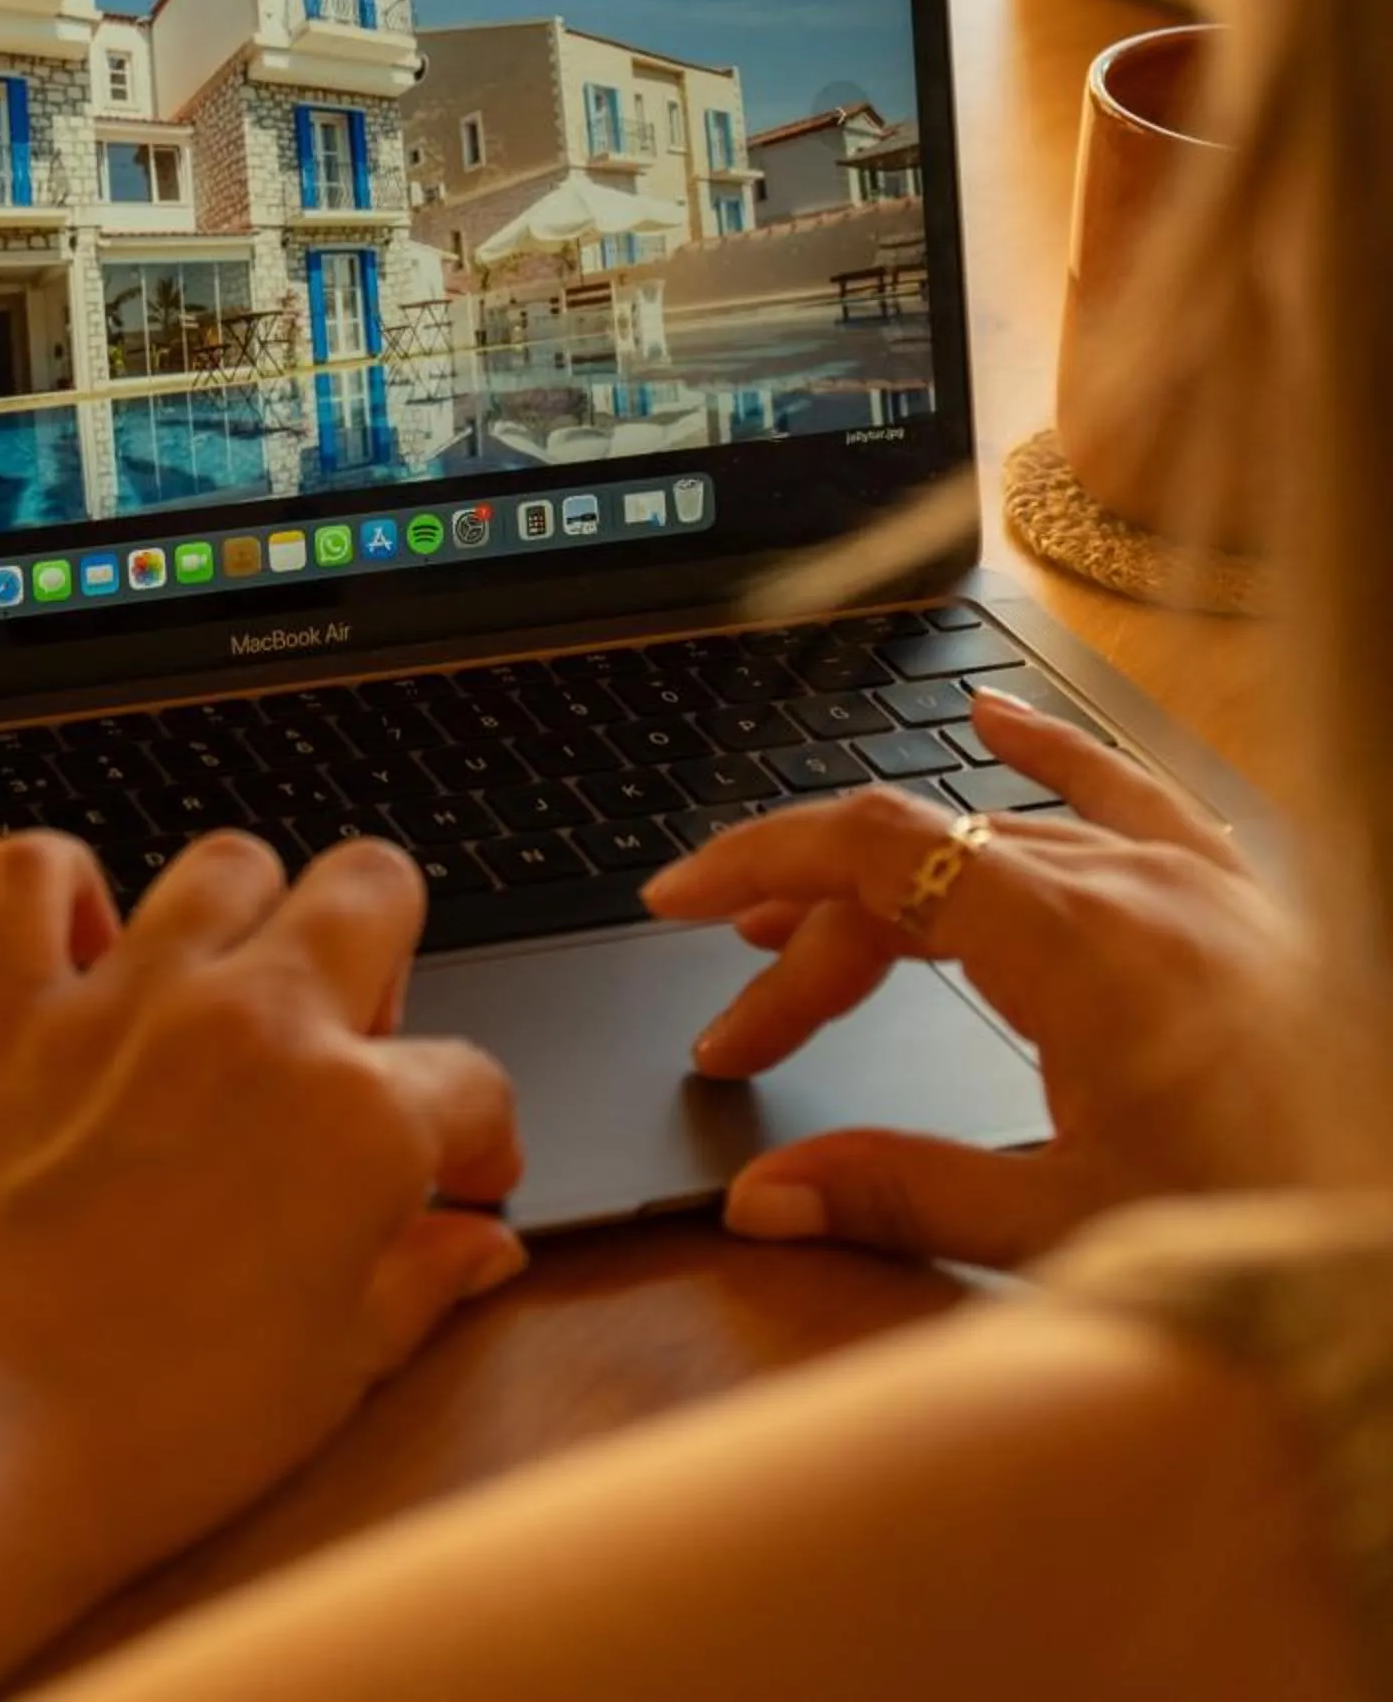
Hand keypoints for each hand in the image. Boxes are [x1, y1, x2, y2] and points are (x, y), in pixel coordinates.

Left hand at [0, 828, 524, 1624]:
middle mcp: (256, 1023)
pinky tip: (80, 943)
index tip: (457, 1177)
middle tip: (349, 1040)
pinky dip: (59, 889)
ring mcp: (125, 997)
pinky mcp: (4, 1003)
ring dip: (244, 918)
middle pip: (371, 887)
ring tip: (224, 992)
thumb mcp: (334, 1372)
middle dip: (385, 952)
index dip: (476, 1136)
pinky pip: (33, 871)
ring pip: (227, 865)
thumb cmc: (155, 1432)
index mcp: (357, 1116)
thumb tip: (478, 1245)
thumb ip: (420, 1283)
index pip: (469, 1079)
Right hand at [641, 688, 1317, 1266]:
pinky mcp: (1237, 897)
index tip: (678, 901)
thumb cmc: (1268, 1222)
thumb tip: (764, 1198)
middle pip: (918, 861)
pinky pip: (1125, 790)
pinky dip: (1048, 752)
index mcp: (1075, 943)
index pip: (873, 850)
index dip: (757, 860)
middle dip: (810, 944)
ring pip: (1000, 838)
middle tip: (746, 1043)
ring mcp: (1189, 880)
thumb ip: (902, 1193)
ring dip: (898, 885)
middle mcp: (1127, 884)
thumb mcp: (1067, 1227)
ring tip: (816, 931)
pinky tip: (995, 719)